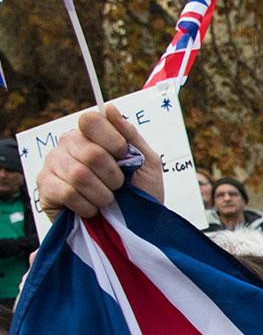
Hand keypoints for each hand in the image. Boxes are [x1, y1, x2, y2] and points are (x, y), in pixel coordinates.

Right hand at [36, 106, 164, 219]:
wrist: (133, 227)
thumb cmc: (139, 192)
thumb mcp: (146, 161)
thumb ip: (130, 134)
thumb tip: (109, 108)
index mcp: (90, 134)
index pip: (91, 120)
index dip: (113, 141)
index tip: (124, 157)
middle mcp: (67, 144)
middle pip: (90, 153)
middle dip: (113, 176)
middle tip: (118, 187)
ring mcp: (53, 164)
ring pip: (79, 175)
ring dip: (102, 194)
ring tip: (106, 200)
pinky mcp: (45, 187)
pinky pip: (66, 192)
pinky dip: (87, 206)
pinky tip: (91, 209)